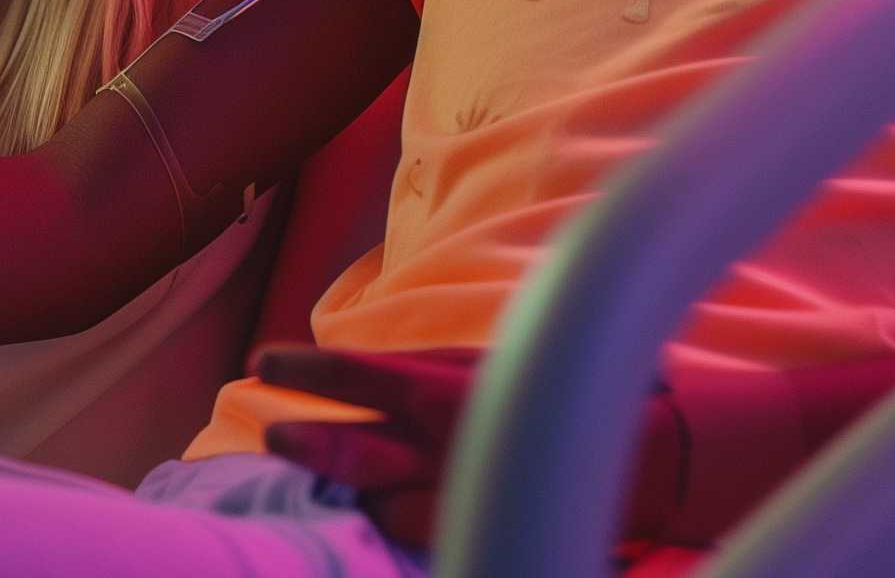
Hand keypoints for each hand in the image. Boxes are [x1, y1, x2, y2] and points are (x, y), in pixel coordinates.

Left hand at [261, 344, 689, 548]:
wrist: (634, 453)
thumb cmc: (547, 390)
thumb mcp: (478, 363)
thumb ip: (417, 373)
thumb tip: (356, 376)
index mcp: (440, 389)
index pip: (352, 374)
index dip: (299, 370)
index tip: (260, 363)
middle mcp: (439, 445)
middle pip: (351, 452)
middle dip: (304, 444)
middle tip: (274, 435)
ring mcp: (454, 496)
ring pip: (376, 504)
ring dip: (351, 490)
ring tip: (324, 476)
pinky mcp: (468, 529)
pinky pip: (411, 532)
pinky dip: (394, 519)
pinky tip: (385, 507)